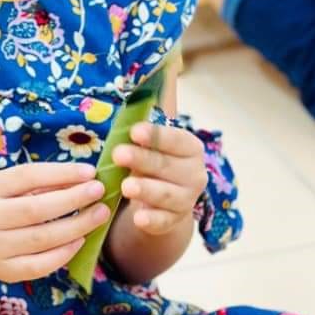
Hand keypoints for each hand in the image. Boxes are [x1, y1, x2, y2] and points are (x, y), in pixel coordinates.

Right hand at [0, 162, 109, 283]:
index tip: (90, 172)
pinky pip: (41, 264)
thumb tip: (86, 178)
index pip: (27, 176)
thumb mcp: (17, 189)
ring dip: (77, 225)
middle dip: (73, 199)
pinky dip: (65, 252)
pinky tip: (81, 239)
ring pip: (42, 238)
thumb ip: (46, 183)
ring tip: (100, 214)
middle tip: (99, 192)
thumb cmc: (7, 208)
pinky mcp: (5, 271)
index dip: (61, 173)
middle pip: (36, 209)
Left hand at [112, 121, 206, 236]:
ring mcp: (187, 199)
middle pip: (166, 165)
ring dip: (147, 189)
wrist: (163, 201)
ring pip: (167, 194)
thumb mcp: (151, 144)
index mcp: (190, 147)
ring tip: (126, 187)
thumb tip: (139, 92)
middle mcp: (195, 173)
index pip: (175, 139)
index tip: (134, 131)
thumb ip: (144, 128)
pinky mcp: (175, 221)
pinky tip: (139, 218)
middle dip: (142, 159)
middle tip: (119, 154)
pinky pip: (164, 221)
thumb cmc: (153, 162)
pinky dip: (152, 220)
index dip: (155, 135)